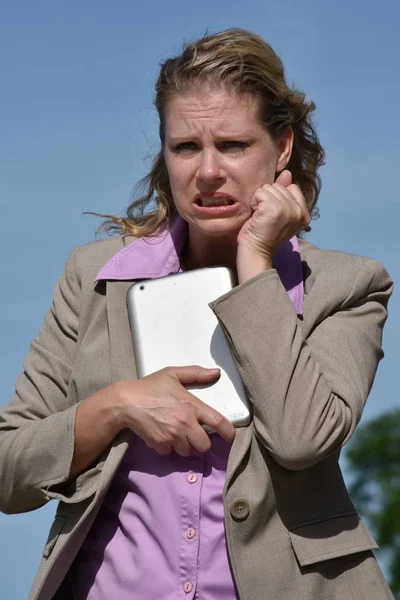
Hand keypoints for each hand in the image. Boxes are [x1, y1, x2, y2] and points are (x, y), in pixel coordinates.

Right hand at [115, 366, 235, 456]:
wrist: (126, 402)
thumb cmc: (150, 386)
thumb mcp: (172, 374)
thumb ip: (195, 373)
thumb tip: (216, 373)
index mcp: (192, 405)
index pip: (218, 422)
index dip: (229, 433)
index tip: (231, 438)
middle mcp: (185, 423)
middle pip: (204, 445)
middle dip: (200, 441)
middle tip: (192, 433)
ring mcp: (173, 436)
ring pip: (187, 451)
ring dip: (184, 445)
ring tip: (174, 432)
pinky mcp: (161, 445)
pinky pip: (170, 452)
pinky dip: (167, 447)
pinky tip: (161, 434)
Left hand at [237, 170, 309, 281]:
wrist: (256, 252)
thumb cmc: (264, 234)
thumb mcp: (278, 212)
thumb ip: (284, 193)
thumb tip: (287, 172)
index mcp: (304, 214)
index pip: (292, 188)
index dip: (278, 198)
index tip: (273, 215)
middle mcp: (299, 211)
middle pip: (279, 187)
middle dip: (267, 199)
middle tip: (265, 217)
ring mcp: (288, 209)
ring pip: (269, 188)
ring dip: (260, 201)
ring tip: (261, 217)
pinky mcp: (275, 209)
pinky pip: (260, 192)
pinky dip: (254, 202)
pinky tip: (256, 216)